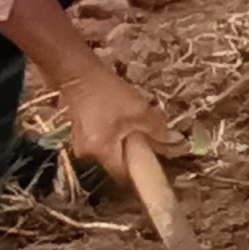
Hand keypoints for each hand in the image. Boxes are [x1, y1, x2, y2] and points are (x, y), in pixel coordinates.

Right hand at [59, 68, 173, 192]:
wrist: (78, 74)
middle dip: (132, 155)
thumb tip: (171, 143)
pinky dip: (113, 134)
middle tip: (148, 142)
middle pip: (115, 163)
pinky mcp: (79, 130)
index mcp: (101, 152)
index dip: (141, 173)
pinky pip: (101, 139)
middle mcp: (86, 153)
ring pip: (108, 150)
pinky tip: (121, 121)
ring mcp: (80, 142)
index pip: (123, 176)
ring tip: (135, 128)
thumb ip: (156, 131)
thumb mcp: (139, 111)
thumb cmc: (108, 94)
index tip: (155, 165)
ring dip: (123, 143)